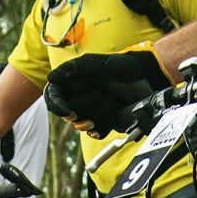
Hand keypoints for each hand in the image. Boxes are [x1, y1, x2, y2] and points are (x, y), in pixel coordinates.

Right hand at [44, 43, 173, 139]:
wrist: (146, 79)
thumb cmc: (123, 66)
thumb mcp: (96, 64)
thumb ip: (72, 69)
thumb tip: (50, 78)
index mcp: (74, 81)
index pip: (53, 96)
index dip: (57, 105)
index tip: (67, 111)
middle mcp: (80, 97)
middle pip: (69, 114)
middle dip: (86, 105)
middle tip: (103, 92)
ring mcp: (92, 111)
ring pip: (83, 125)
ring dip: (99, 113)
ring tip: (113, 98)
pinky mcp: (104, 122)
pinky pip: (97, 133)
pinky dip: (105, 126)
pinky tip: (114, 113)